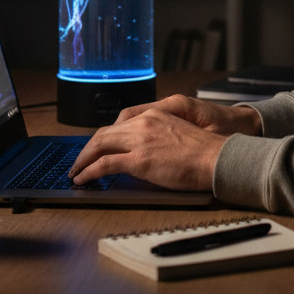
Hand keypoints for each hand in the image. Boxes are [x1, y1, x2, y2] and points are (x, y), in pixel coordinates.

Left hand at [67, 95, 261, 190]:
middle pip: (104, 133)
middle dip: (88, 148)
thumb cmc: (203, 150)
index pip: (119, 123)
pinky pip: (103, 165)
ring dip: (83, 159)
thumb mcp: (177, 132)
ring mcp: (139, 140)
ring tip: (76, 171)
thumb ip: (156, 135)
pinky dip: (88, 172)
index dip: (103, 136)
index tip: (97, 146)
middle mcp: (143, 122)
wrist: (216, 157)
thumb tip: (141, 149)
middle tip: (80, 161)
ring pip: (99, 145)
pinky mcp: (138, 160)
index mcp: (154, 114)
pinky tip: (83, 179)